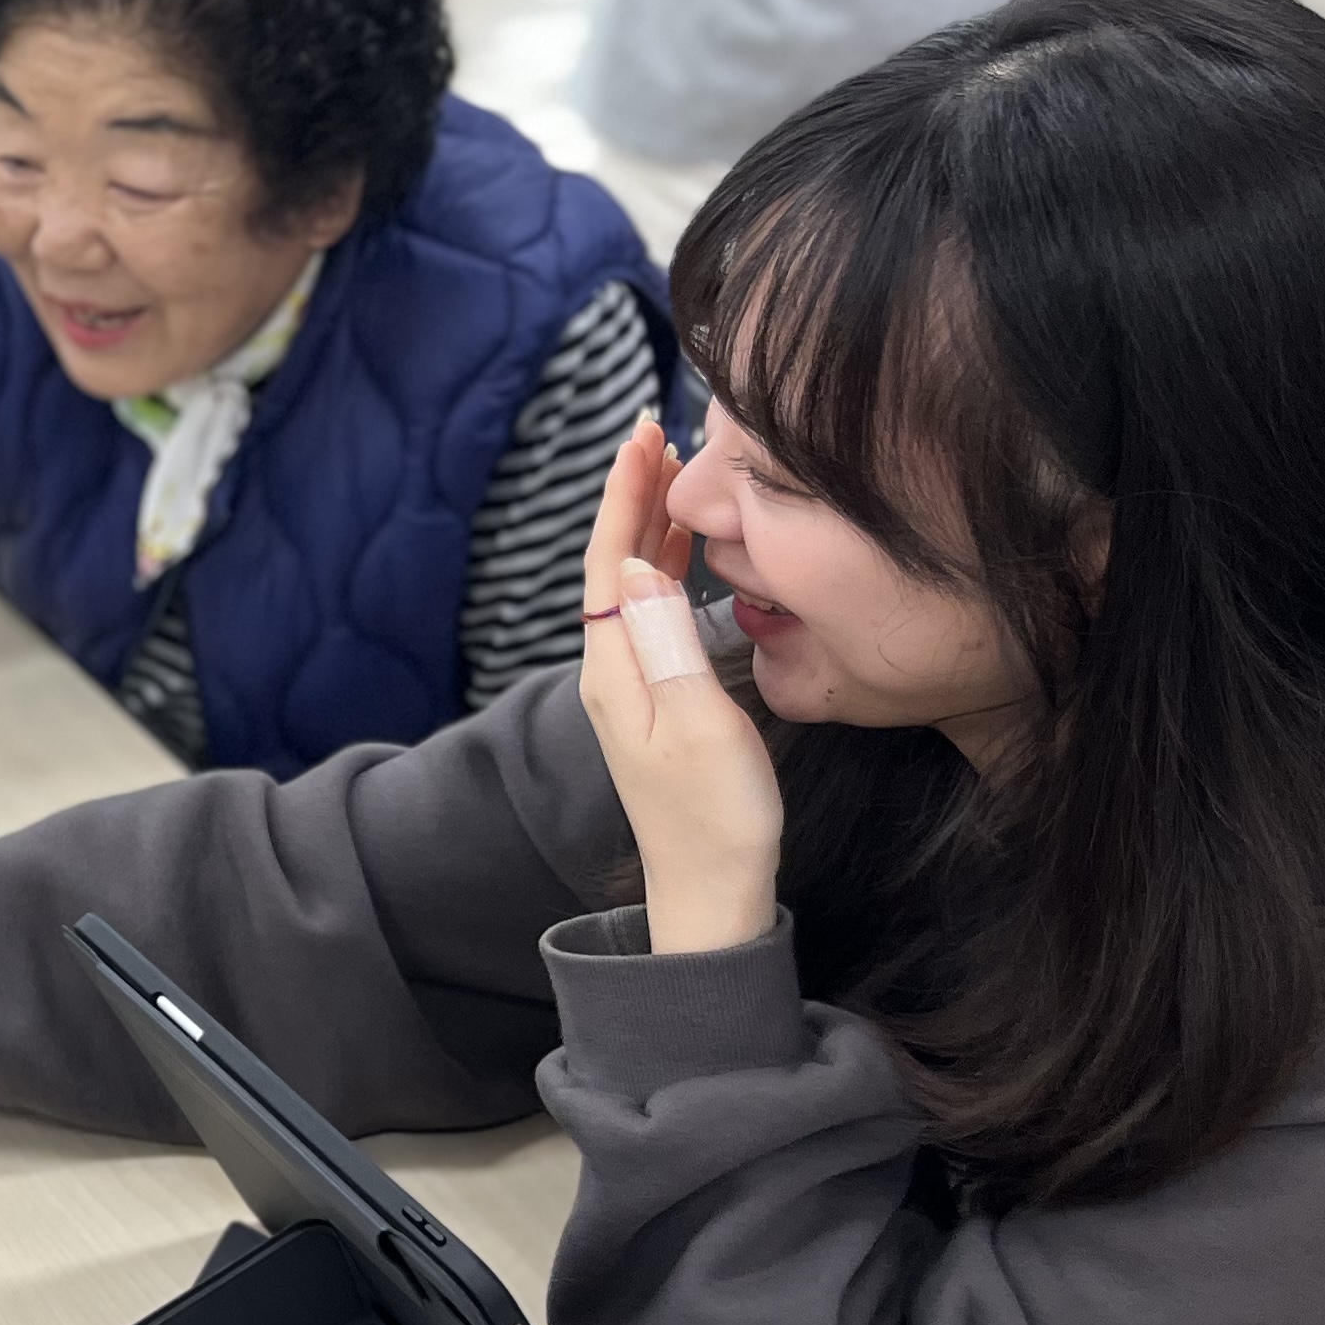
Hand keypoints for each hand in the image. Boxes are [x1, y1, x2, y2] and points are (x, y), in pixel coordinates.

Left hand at [578, 418, 781, 954]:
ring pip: (633, 584)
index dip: (622, 496)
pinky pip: (651, 612)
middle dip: (633, 497)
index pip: (608, 559)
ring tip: (675, 473)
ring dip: (650, 526)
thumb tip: (636, 563)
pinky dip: (665, 568)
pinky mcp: (656, 700)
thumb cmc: (717, 816)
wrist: (712, 890)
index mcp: (614, 669)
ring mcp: (631, 686)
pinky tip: (684, 554)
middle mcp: (612, 671)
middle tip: (660, 433)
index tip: (642, 436)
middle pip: (615, 563)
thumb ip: (667, 641)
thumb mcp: (698, 723)